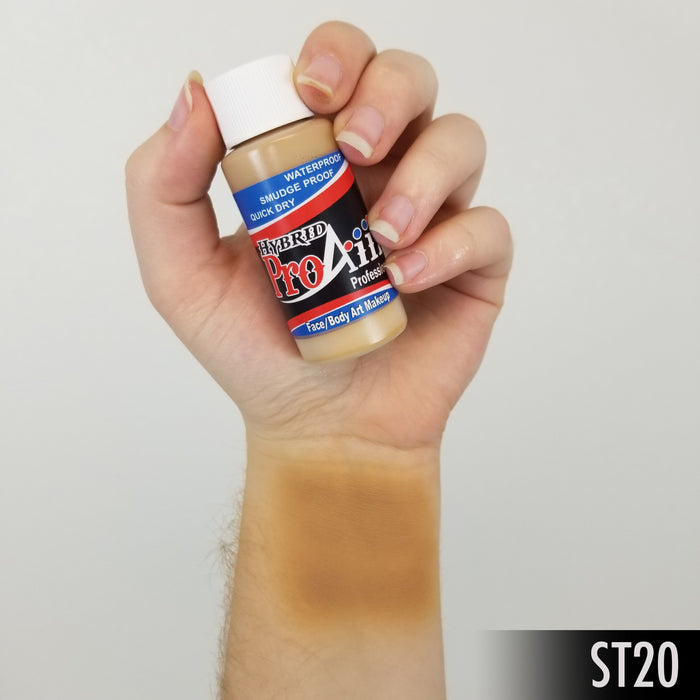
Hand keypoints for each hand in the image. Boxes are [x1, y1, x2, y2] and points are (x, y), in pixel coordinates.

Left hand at [126, 21, 511, 450]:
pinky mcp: (472, 264)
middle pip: (409, 82)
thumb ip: (166, 187)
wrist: (321, 426)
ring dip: (424, 174)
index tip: (311, 95)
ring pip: (460, 140)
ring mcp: (432, 217)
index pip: (337, 73)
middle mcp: (379, 177)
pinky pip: (487, 225)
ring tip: (381, 237)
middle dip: (387, 94)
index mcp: (315, 164)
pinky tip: (405, 280)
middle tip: (354, 149)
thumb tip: (196, 92)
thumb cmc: (257, 354)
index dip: (333, 59)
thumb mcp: (182, 277)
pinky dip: (449, 244)